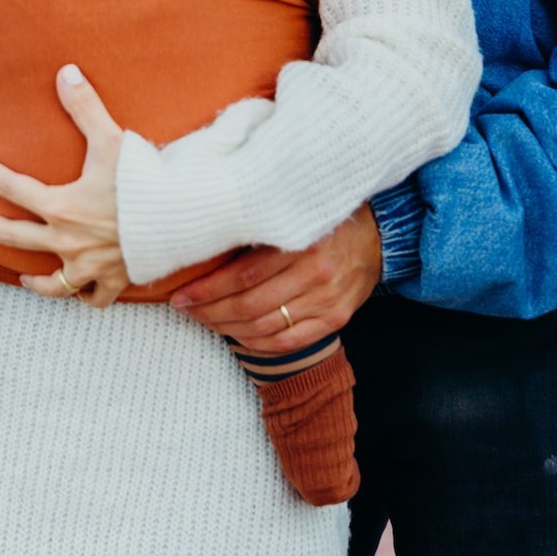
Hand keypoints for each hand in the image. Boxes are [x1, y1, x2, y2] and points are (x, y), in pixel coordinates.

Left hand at [0, 65, 130, 306]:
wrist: (179, 218)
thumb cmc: (144, 179)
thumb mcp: (111, 139)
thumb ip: (84, 107)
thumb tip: (65, 71)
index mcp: (61, 206)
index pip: (13, 188)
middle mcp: (67, 240)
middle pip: (15, 237)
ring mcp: (89, 264)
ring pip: (52, 283)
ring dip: (35, 280)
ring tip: (22, 276)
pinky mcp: (113, 279)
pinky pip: (93, 297)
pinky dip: (85, 296)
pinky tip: (80, 293)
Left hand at [169, 204, 381, 351]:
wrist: (375, 235)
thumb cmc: (322, 220)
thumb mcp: (291, 214)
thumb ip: (255, 229)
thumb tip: (203, 248)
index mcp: (301, 242)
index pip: (242, 275)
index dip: (207, 289)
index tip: (181, 294)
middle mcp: (317, 274)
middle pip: (250, 305)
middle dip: (210, 311)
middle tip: (187, 308)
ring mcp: (328, 300)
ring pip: (265, 327)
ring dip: (227, 327)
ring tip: (206, 319)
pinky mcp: (335, 319)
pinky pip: (287, 342)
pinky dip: (256, 342)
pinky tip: (236, 333)